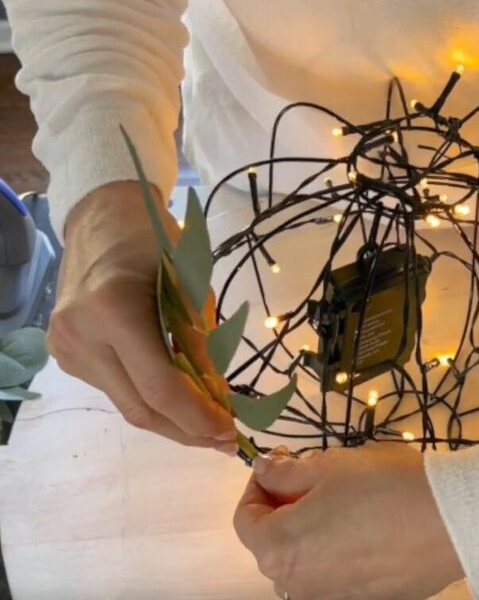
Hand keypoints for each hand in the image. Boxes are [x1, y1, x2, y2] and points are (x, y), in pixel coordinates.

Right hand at [47, 181, 236, 453]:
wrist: (102, 219)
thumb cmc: (156, 240)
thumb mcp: (193, 286)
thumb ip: (205, 344)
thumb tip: (221, 399)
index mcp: (114, 310)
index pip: (160, 387)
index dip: (198, 417)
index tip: (232, 432)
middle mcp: (82, 337)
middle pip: (140, 409)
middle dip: (187, 431)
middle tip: (225, 440)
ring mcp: (67, 349)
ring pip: (126, 405)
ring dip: (170, 419)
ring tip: (207, 422)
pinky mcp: (65, 355)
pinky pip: (115, 389)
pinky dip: (149, 398)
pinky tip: (176, 397)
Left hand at [234, 443, 463, 599]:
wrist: (452, 518)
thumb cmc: (383, 484)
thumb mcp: (329, 465)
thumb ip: (286, 471)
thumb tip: (263, 469)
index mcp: (280, 548)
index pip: (245, 519)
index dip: (258, 485)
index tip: (283, 464)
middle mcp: (300, 584)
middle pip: (273, 543)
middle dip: (284, 506)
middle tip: (314, 476)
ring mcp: (334, 597)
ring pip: (306, 560)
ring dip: (310, 529)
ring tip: (343, 499)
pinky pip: (337, 574)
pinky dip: (339, 549)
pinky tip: (368, 524)